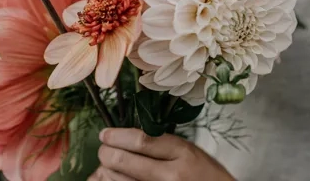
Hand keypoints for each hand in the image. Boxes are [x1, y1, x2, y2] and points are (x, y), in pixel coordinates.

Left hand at [88, 127, 235, 180]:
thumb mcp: (188, 150)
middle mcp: (171, 174)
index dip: (118, 136)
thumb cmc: (206, 174)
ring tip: (106, 166)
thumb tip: (126, 139)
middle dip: (107, 153)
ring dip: (108, 171)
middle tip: (103, 149)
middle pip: (127, 161)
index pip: (141, 140)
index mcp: (182, 152)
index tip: (105, 133)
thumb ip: (161, 144)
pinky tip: (110, 179)